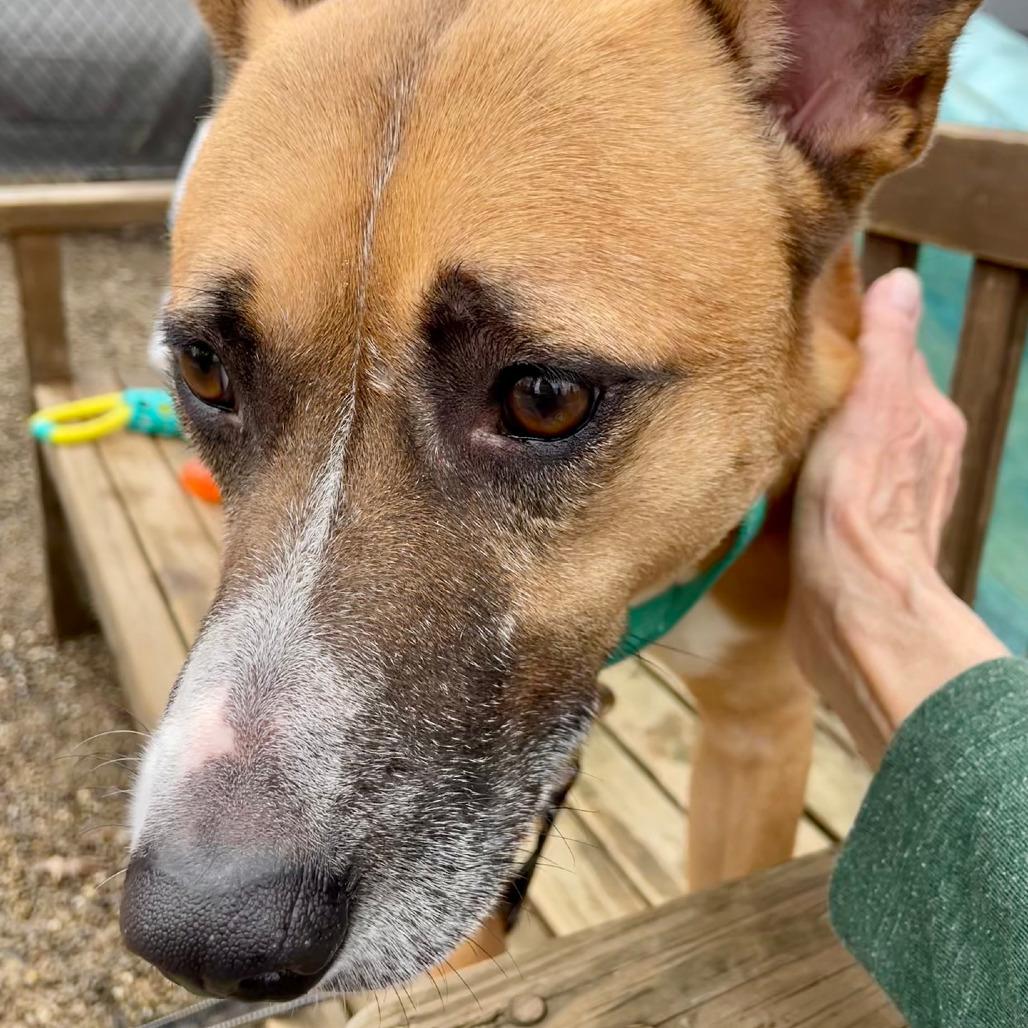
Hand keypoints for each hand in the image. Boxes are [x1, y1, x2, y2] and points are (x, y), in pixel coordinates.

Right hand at [789, 268, 1008, 766]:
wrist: (854, 613)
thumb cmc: (858, 511)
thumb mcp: (870, 414)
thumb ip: (885, 350)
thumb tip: (901, 280)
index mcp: (927, 418)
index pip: (893, 354)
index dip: (855, 335)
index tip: (808, 323)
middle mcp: (919, 454)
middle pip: (873, 397)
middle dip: (838, 380)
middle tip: (783, 368)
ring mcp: (890, 496)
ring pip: (855, 439)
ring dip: (825, 425)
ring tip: (779, 415)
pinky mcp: (859, 532)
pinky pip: (838, 478)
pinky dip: (816, 465)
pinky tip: (787, 471)